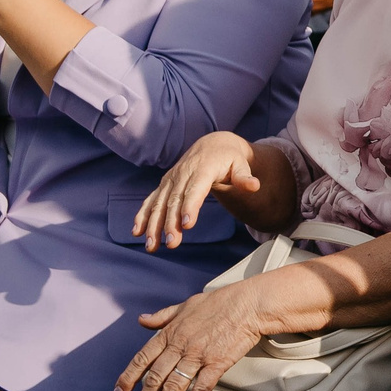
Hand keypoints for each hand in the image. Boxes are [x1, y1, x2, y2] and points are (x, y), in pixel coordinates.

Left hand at [115, 281, 270, 390]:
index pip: (142, 358)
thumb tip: (141, 320)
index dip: (129, 377)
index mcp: (170, 333)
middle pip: (155, 378)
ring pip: (174, 388)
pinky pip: (201, 389)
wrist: (249, 304)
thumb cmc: (218, 303)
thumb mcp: (185, 305)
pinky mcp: (216, 363)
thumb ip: (162, 316)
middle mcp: (180, 346)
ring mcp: (198, 355)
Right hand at [132, 131, 259, 251]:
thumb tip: (253, 185)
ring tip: (151, 245)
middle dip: (170, 222)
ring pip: (159, 203)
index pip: (196, 189)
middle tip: (171, 243)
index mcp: (203, 168)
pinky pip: (151, 200)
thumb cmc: (230, 158)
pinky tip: (137, 232)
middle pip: (175, 200)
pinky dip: (143, 216)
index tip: (187, 224)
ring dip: (153, 224)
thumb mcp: (242, 164)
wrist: (213, 145)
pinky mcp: (165, 185)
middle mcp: (183, 173)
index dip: (190, 206)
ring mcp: (171, 179)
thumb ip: (245, 176)